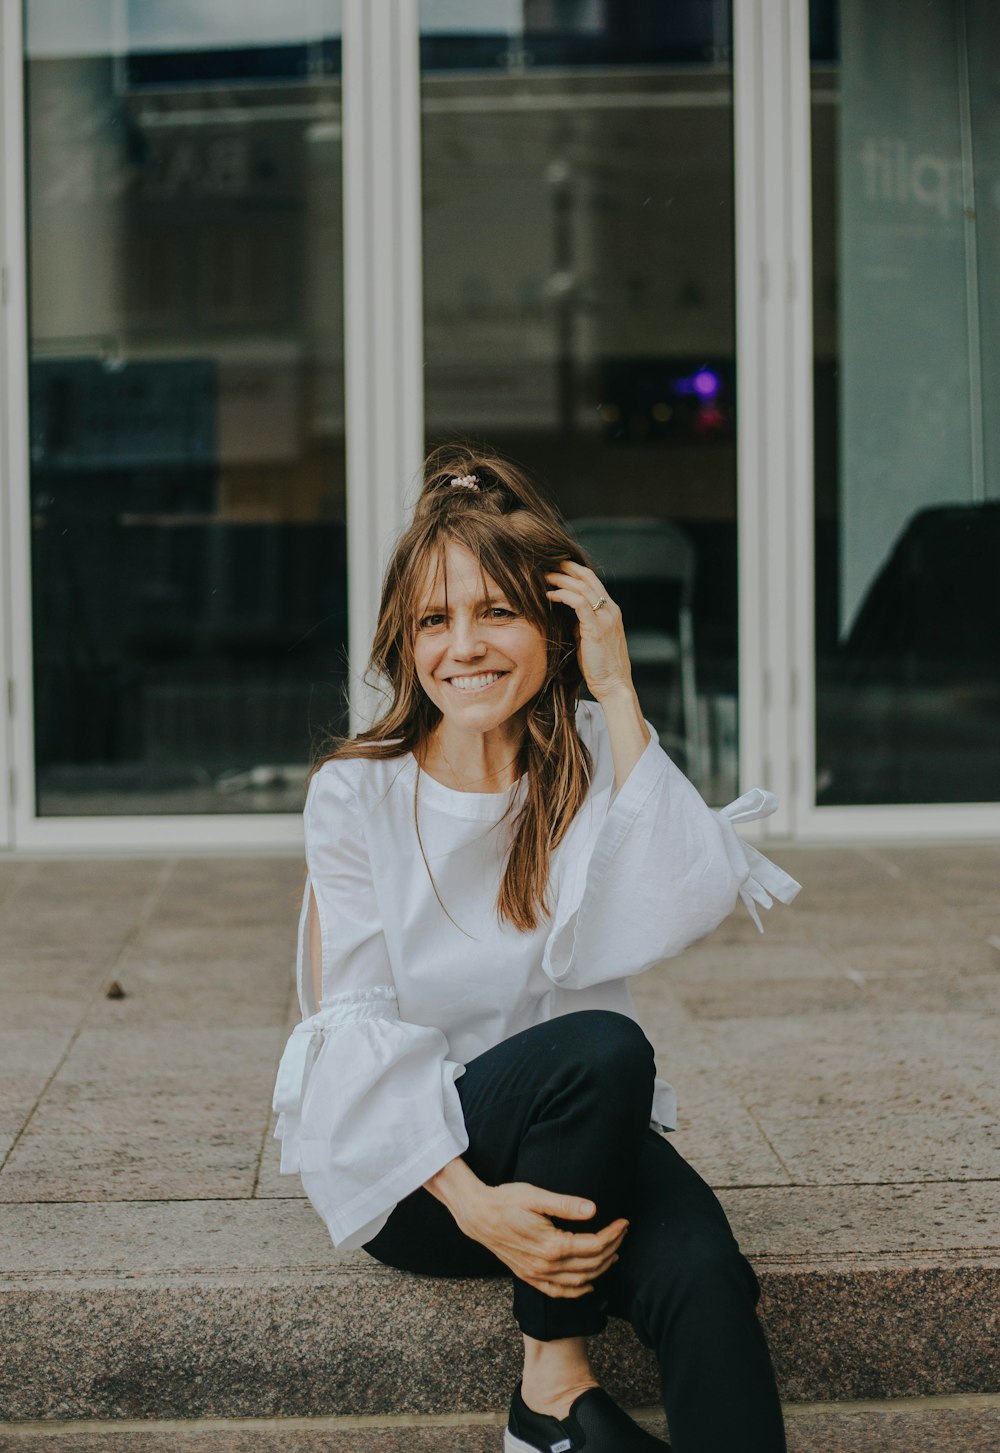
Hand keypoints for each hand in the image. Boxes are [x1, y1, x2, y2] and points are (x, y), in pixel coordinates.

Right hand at [455, 1180, 627, 1297]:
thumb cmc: (506, 1200)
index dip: (613, 1234)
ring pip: (579, 1281)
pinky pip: (558, 1292)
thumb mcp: (536, 1196)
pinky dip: (576, 1291)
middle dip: (612, 1248)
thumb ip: (566, 1205)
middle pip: (590, 1264)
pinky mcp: (529, 1276)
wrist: (477, 1215)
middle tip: (622, 1233)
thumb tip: (594, 1209)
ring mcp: (536, 1274)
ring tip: (613, 1254)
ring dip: (600, 1269)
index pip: (593, 1245)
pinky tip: (588, 1285)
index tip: (624, 1222)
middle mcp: (546, 1265)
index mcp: (551, 1245)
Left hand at [544, 559, 633, 701]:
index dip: (574, 570)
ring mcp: (606, 618)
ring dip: (561, 579)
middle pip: (587, 577)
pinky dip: (563, 595)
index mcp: (611, 610)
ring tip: (543, 577)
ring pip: (582, 587)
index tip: (555, 566)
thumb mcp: (589, 637)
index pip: (592, 580)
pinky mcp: (597, 629)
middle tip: (546, 563)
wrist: (613, 685)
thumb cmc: (599, 665)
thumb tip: (564, 611)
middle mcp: (611, 610)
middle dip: (566, 567)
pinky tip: (549, 595)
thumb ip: (581, 622)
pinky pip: (579, 603)